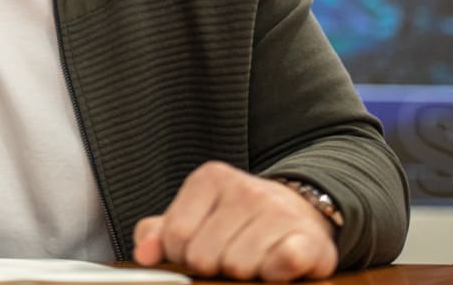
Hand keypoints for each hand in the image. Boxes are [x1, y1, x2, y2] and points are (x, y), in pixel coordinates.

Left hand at [133, 161, 337, 281]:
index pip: (175, 236)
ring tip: (253, 259)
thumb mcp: (194, 216)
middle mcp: (245, 189)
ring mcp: (279, 212)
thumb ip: (159, 233)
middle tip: (229, 255)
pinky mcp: (309, 238)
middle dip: (213, 266)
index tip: (199, 248)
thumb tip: (144, 254)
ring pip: (238, 267)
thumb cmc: (235, 220)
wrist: (298, 214)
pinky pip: (281, 265)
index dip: (182, 255)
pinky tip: (275, 264)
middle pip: (204, 256)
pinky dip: (275, 275)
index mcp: (210, 179)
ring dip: (244, 273)